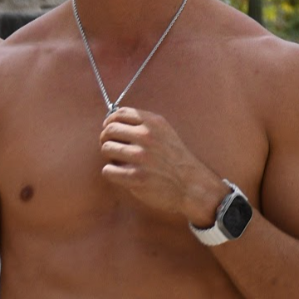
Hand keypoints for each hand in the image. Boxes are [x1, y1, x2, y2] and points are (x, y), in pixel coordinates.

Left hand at [99, 107, 219, 221]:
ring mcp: (140, 156)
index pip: (119, 114)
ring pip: (106, 149)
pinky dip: (111, 173)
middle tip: (113, 149)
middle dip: (107, 139)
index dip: (110, 122)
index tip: (112, 131)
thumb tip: (113, 121)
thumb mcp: (166, 132)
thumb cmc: (176, 160)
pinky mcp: (135, 176)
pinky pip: (107, 170)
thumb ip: (144, 124)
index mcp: (154, 123)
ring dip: (110, 157)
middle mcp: (147, 136)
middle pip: (109, 130)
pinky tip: (121, 175)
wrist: (191, 185)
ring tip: (121, 162)